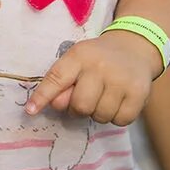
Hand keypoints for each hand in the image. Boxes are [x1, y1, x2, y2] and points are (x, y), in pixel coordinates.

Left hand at [26, 31, 158, 123]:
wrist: (134, 48)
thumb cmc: (97, 58)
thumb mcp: (76, 61)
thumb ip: (62, 82)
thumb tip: (55, 105)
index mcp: (79, 56)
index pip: (56, 78)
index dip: (42, 96)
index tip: (30, 110)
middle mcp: (99, 67)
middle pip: (80, 106)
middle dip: (78, 109)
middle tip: (85, 99)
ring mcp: (121, 80)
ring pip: (100, 116)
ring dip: (98, 113)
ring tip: (103, 97)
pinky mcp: (139, 93)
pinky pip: (120, 120)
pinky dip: (116, 117)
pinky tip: (117, 102)